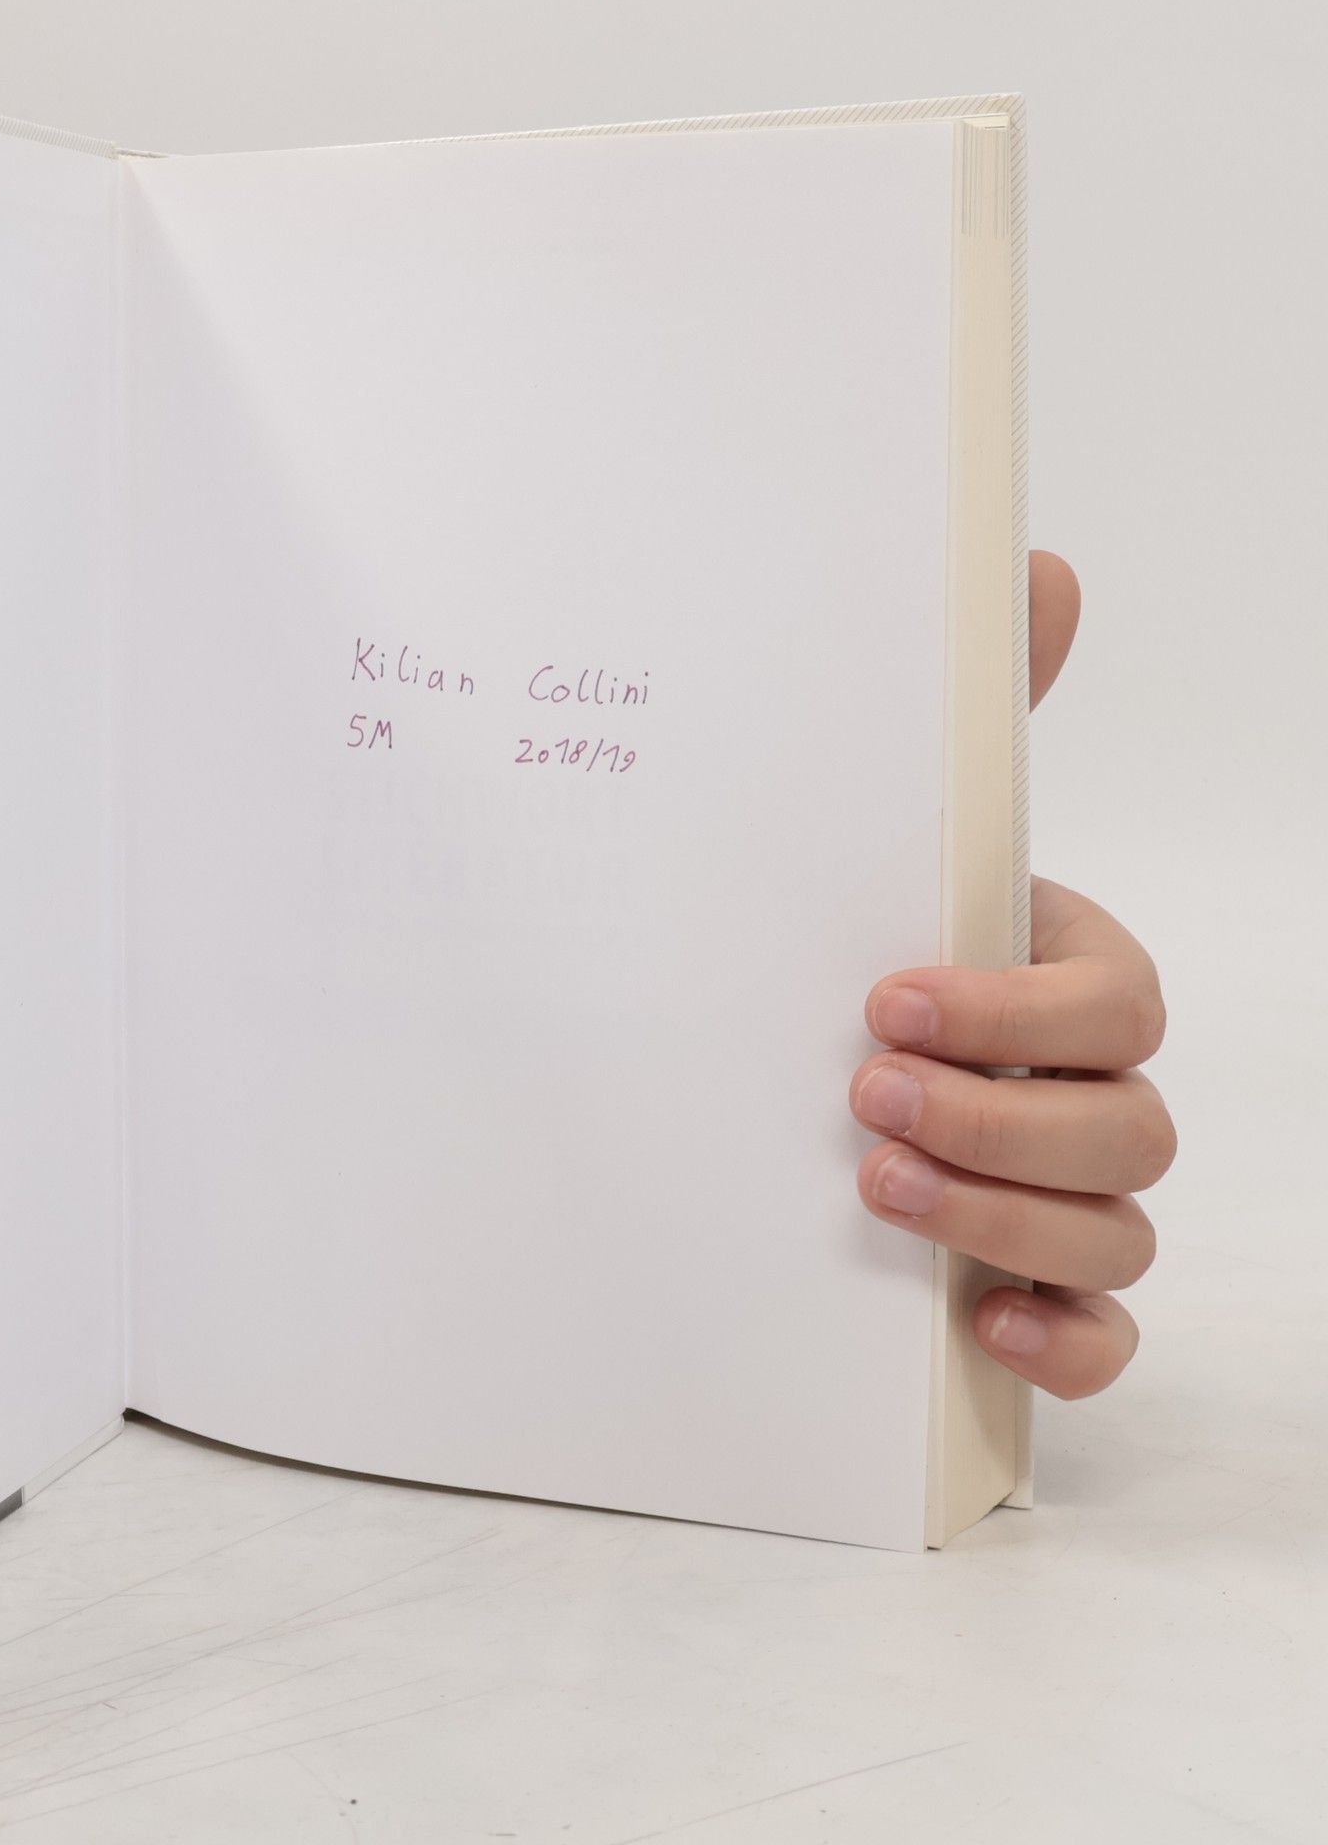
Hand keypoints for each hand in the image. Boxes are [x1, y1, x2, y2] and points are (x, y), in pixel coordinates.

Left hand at [850, 552, 1172, 1397]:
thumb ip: (963, 724)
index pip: (1118, 1001)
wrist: (778, 1043)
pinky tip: (980, 1324)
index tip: (884, 998)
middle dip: (1002, 1118)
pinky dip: (1063, 1340)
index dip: (1021, 1010)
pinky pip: (1100, 1335)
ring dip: (1006, 1218)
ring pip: (1119, 1230)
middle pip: (1127, 1125)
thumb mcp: (884, 832)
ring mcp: (1066, 1196)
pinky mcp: (1029, 1286)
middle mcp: (1083, 1087)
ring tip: (873, 1191)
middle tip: (861, 1098)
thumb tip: (1038, 566)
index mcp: (1062, 977)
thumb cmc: (844, 938)